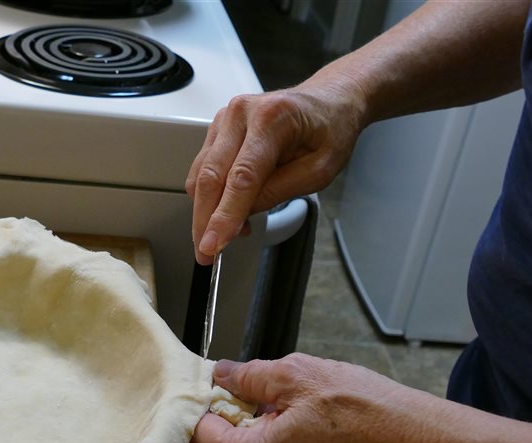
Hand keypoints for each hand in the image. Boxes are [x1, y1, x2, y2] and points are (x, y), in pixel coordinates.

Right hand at [185, 80, 367, 264]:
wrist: (329, 101)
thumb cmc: (330, 130)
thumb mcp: (320, 170)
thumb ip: (280, 191)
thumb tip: (242, 213)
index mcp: (272, 118)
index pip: (241, 177)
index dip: (224, 215)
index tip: (213, 244)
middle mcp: (242, 113)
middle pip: (211, 176)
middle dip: (205, 220)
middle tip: (206, 252)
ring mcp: (226, 118)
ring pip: (201, 174)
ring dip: (207, 210)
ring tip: (226, 232)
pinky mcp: (218, 129)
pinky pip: (204, 168)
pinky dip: (211, 195)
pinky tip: (229, 209)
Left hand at [188, 354, 449, 442]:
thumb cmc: (371, 418)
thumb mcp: (300, 376)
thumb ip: (250, 376)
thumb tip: (223, 374)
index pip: (195, 433)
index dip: (203, 400)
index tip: (215, 378)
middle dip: (222, 418)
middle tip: (246, 385)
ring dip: (245, 433)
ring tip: (276, 402)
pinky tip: (294, 424)